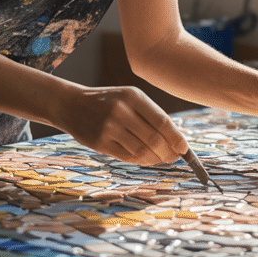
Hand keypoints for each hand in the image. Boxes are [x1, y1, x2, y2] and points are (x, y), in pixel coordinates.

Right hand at [53, 85, 187, 166]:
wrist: (72, 105)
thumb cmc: (108, 102)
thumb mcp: (129, 98)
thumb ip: (150, 116)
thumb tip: (176, 141)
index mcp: (133, 96)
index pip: (162, 121)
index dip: (176, 138)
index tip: (185, 149)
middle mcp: (121, 110)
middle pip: (154, 139)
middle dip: (168, 152)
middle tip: (174, 158)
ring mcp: (109, 127)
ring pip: (142, 151)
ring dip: (155, 159)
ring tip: (160, 159)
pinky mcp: (100, 142)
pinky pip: (127, 157)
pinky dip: (141, 160)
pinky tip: (146, 159)